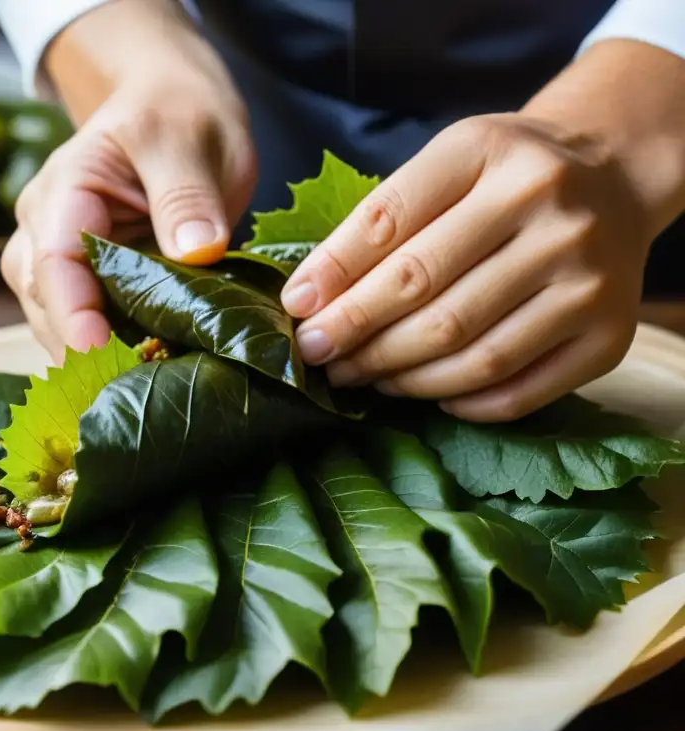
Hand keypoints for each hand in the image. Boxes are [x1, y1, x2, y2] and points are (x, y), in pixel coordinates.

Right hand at [1, 1, 254, 362]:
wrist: (175, 111)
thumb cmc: (177, 114)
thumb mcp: (186, 137)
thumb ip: (186, 194)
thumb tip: (197, 253)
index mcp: (64, 190)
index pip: (54, 261)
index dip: (72, 314)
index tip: (100, 355)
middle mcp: (48, 231)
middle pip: (49, 304)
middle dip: (83, 352)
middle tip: (132, 392)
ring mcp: (66, 263)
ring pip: (62, 325)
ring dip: (97, 360)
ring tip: (143, 393)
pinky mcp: (94, 286)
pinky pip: (92, 328)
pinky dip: (115, 354)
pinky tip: (148, 377)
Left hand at [280, 41, 684, 422]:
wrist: (612, 180)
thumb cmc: (505, 177)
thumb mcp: (446, 165)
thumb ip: (379, 222)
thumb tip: (307, 299)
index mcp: (489, 151)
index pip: (388, 222)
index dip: (333, 275)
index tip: (295, 311)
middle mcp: (548, 208)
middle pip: (425, 293)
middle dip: (356, 334)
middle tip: (319, 355)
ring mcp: (586, 276)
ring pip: (469, 354)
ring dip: (400, 377)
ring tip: (364, 376)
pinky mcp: (610, 335)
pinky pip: (518, 391)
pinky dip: (460, 402)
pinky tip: (428, 394)